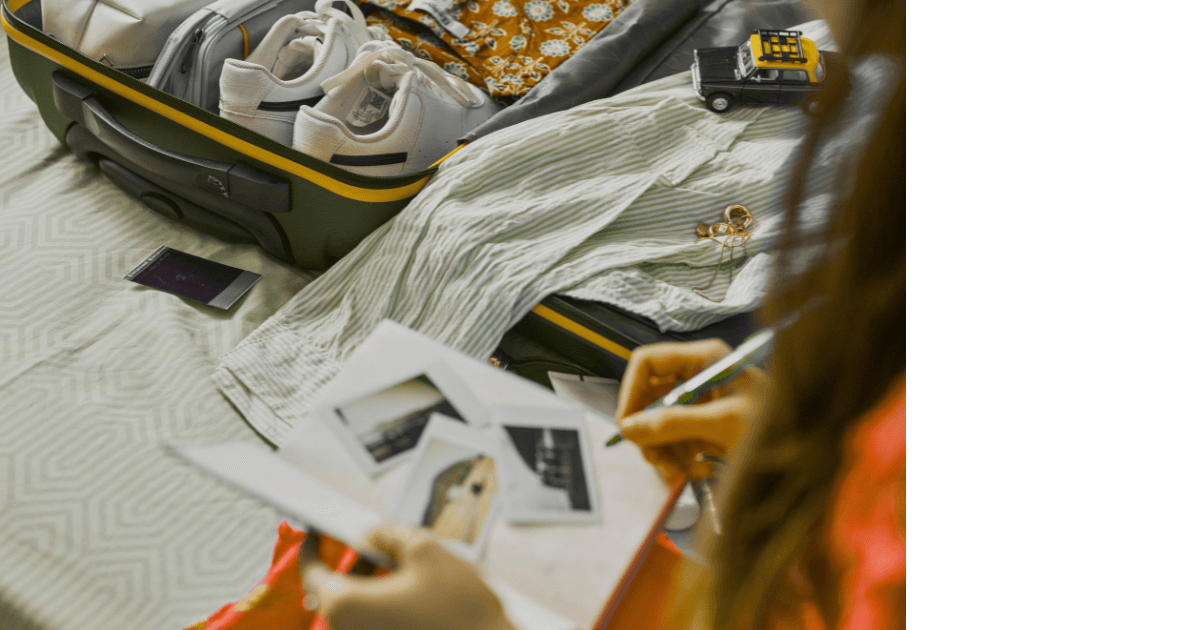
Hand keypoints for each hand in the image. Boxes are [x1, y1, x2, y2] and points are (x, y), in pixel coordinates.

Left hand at [303, 524, 514, 629]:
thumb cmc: (459, 613)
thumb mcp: (427, 553)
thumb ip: (391, 536)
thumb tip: (373, 534)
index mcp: (345, 604)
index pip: (312, 571)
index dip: (314, 546)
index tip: (319, 531)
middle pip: (338, 590)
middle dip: (357, 563)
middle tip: (377, 543)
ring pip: (360, 608)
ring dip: (375, 584)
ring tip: (406, 566)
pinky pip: (376, 622)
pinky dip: (387, 604)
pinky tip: (416, 591)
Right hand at [615, 339, 769, 478]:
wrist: (809, 453)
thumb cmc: (775, 427)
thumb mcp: (722, 424)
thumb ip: (673, 424)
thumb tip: (628, 428)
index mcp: (703, 359)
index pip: (646, 363)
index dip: (631, 392)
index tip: (629, 428)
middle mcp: (697, 375)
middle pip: (649, 398)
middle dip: (651, 433)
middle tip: (658, 461)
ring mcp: (701, 402)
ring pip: (658, 424)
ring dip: (666, 453)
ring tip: (687, 472)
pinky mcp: (705, 425)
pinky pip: (675, 440)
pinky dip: (681, 459)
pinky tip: (700, 470)